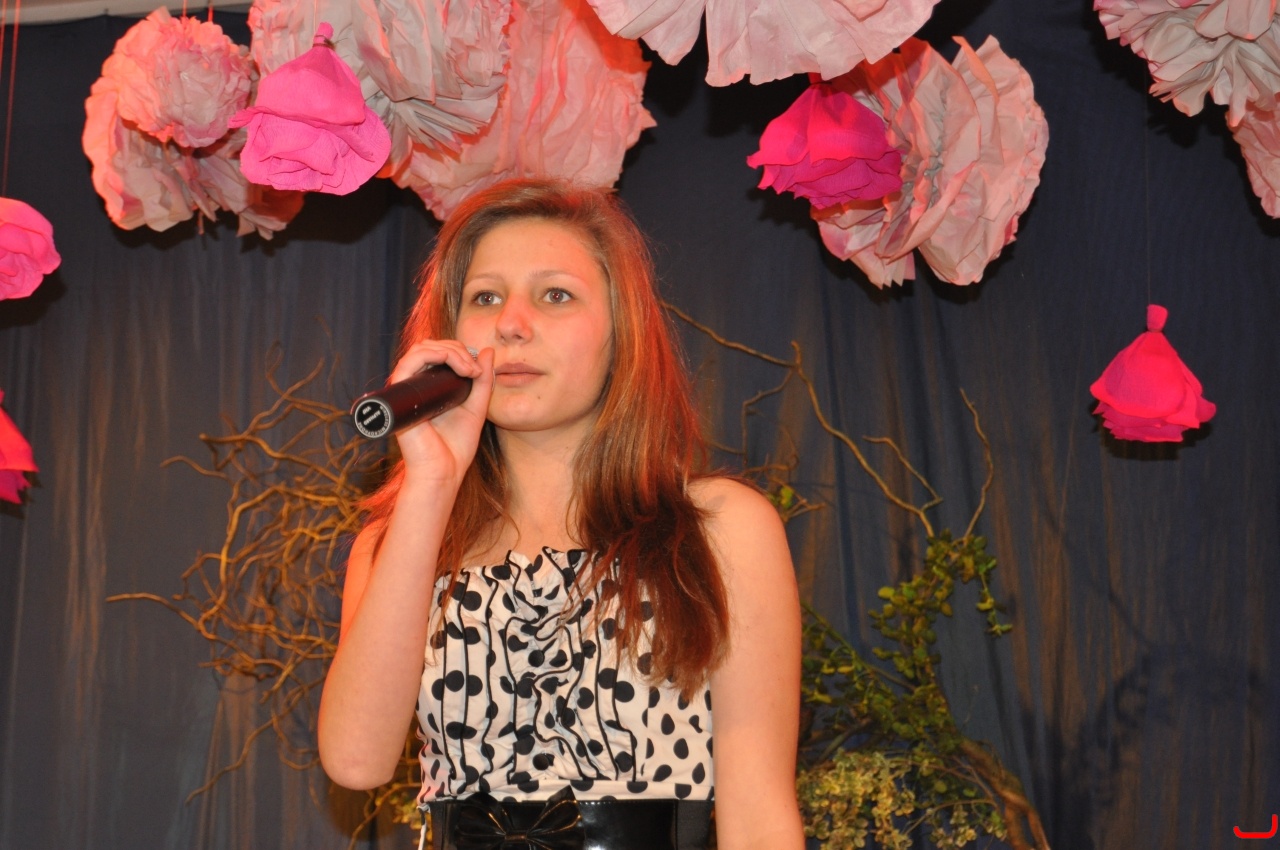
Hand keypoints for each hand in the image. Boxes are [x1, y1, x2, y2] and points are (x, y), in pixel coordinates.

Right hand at [386, 340, 493, 487]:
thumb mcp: (477, 406)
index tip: (479, 369)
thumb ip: (482, 380)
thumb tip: (487, 351)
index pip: (437, 352)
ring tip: (469, 369)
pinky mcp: (400, 394)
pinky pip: (410, 361)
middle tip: (475, 369)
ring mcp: (405, 389)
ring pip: (421, 348)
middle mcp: (414, 385)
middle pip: (429, 346)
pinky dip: (435, 355)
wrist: (443, 471)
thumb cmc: (455, 447)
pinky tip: (459, 369)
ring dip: (450, 351)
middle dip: (457, 349)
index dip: (460, 351)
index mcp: (428, 387)